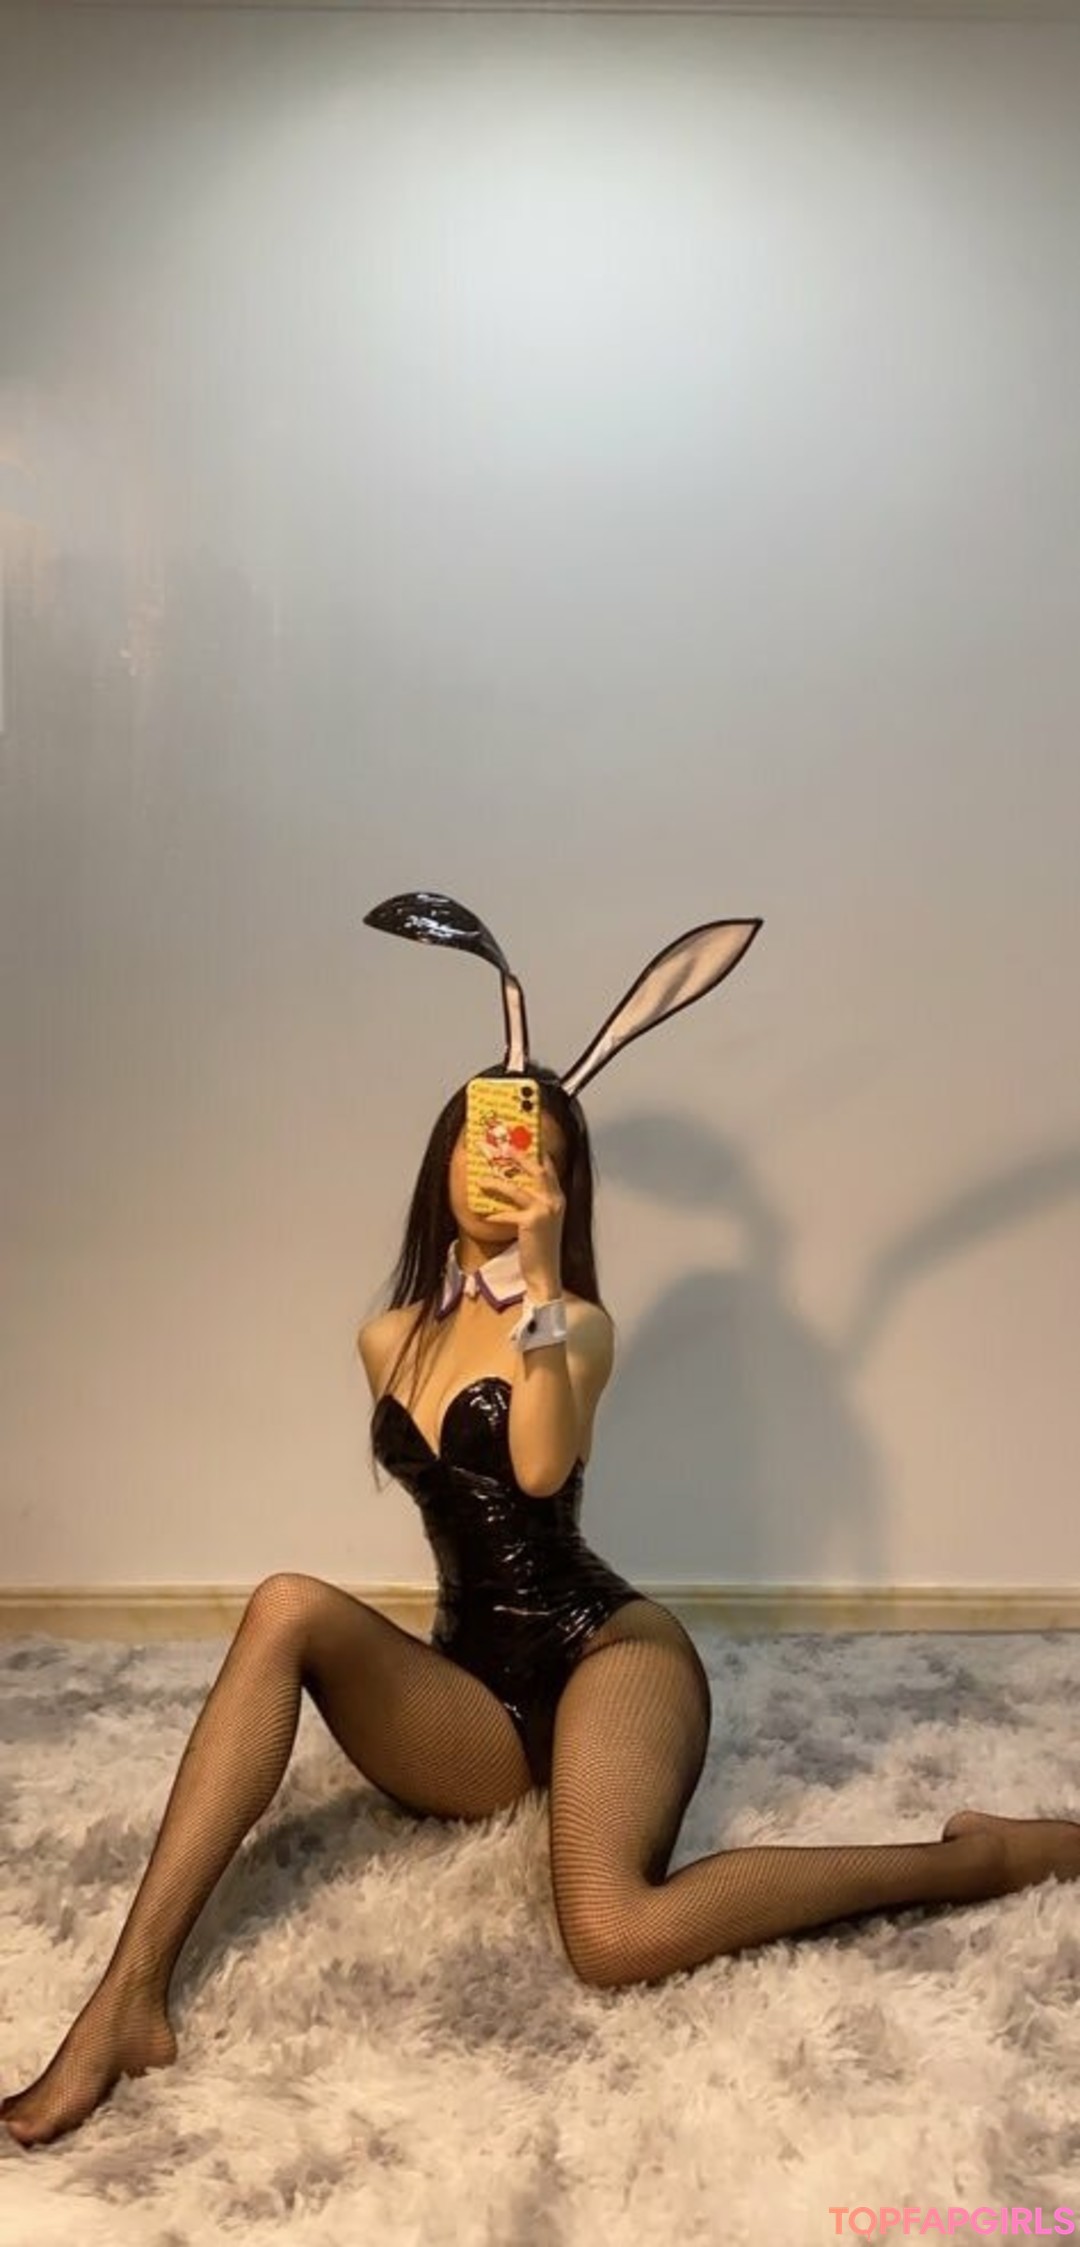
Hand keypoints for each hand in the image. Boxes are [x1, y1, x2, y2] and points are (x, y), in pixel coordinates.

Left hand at [481, 1151, 564, 1297]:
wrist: (545, 1272)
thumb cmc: (540, 1247)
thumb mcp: (542, 1221)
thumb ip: (533, 1202)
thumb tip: (510, 1186)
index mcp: (558, 1198)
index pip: (549, 1168)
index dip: (536, 1152)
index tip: (521, 1141)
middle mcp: (555, 1201)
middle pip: (536, 1170)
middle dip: (518, 1156)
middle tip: (501, 1148)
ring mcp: (545, 1211)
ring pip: (516, 1189)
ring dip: (496, 1183)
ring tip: (481, 1180)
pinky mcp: (532, 1222)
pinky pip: (507, 1213)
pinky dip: (494, 1214)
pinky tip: (484, 1215)